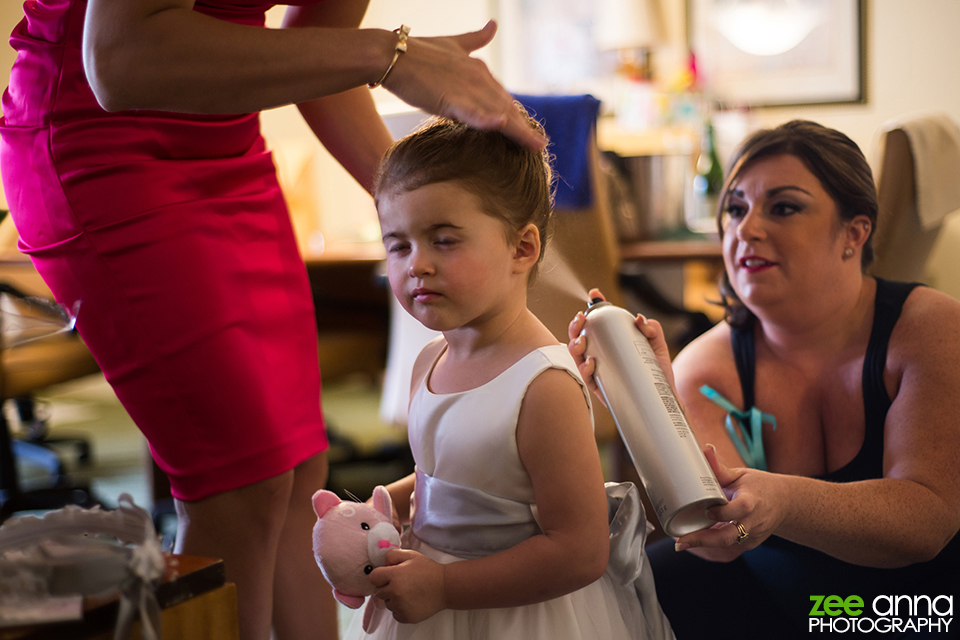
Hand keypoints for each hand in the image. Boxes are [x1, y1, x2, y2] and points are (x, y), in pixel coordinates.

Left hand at [369, 549, 445, 623]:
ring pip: (387, 603)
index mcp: (394, 575)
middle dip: (386, 587)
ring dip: (393, 599)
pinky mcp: (405, 617)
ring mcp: (400, 606)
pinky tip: (411, 601)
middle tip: (401, 584)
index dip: (380, 575)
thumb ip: (392, 555)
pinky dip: (400, 609)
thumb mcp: (411, 555)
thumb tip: (381, 564)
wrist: (445, 587)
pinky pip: (395, 614)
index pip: (373, 577)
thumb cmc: (428, 570)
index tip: (389, 575)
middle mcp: (394, 592)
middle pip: (378, 592)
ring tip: (409, 593)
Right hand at [382, 21, 545, 150]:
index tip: (527, 130)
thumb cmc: (418, 52)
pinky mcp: (450, 97)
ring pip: (496, 112)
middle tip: (539, 144)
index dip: (515, 114)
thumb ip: (475, 39)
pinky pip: (471, 111)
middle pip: (506, 107)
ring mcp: (466, 87)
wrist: (391, 54)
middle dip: (523, 128)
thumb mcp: (453, 44)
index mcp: (479, 69)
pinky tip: (500, 125)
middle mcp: (479, 77)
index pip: (502, 96)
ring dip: (517, 130)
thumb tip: (493, 26)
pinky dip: (486, 118)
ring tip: (535, 145)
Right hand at [567, 289, 674, 402]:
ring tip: (582, 342)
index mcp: (612, 342)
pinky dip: (585, 368)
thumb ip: (653, 329)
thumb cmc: (657, 372)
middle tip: (582, 320)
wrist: (663, 399)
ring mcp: (598, 370)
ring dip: (574, 345)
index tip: (594, 294)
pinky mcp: (599, 387)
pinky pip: (586, 377)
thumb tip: (639, 320)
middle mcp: (600, 354)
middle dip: (575, 326)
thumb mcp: (658, 346)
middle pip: (580, 336)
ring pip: (577, 355)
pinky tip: (591, 363)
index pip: (598, 322)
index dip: (594, 306)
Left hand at [674, 445, 783, 560]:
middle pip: (729, 536)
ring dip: (702, 544)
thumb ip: (721, 469)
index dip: (724, 512)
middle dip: (704, 540)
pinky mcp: (747, 544)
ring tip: (681, 543)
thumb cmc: (759, 487)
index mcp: (752, 501)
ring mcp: (751, 536)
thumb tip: (705, 449)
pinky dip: (710, 543)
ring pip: (726, 544)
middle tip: (681, 542)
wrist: (784, 504)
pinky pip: (727, 545)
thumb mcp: (741, 475)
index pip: (741, 508)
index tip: (708, 511)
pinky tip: (694, 540)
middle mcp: (752, 522)